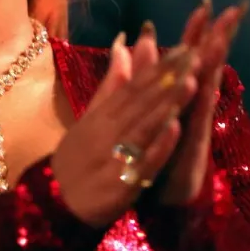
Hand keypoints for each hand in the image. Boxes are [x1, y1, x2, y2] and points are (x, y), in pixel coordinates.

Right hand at [50, 26, 199, 227]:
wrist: (54, 205)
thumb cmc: (75, 160)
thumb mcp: (88, 119)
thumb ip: (110, 86)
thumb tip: (122, 45)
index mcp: (101, 116)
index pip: (132, 87)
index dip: (158, 67)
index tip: (183, 48)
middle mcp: (106, 133)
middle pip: (141, 103)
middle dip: (169, 79)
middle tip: (195, 55)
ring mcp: (113, 158)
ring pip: (143, 127)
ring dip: (167, 105)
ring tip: (191, 83)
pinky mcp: (120, 185)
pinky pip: (141, 163)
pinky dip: (158, 146)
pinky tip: (175, 129)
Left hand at [153, 0, 247, 205]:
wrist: (161, 203)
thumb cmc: (155, 154)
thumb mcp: (148, 113)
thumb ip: (145, 79)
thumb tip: (141, 45)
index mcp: (179, 100)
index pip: (190, 60)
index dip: (197, 32)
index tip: (206, 3)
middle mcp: (192, 111)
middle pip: (207, 69)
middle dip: (218, 40)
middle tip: (234, 11)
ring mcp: (195, 130)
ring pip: (206, 93)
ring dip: (213, 67)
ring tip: (221, 41)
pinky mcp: (192, 152)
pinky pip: (196, 126)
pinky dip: (198, 108)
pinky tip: (202, 89)